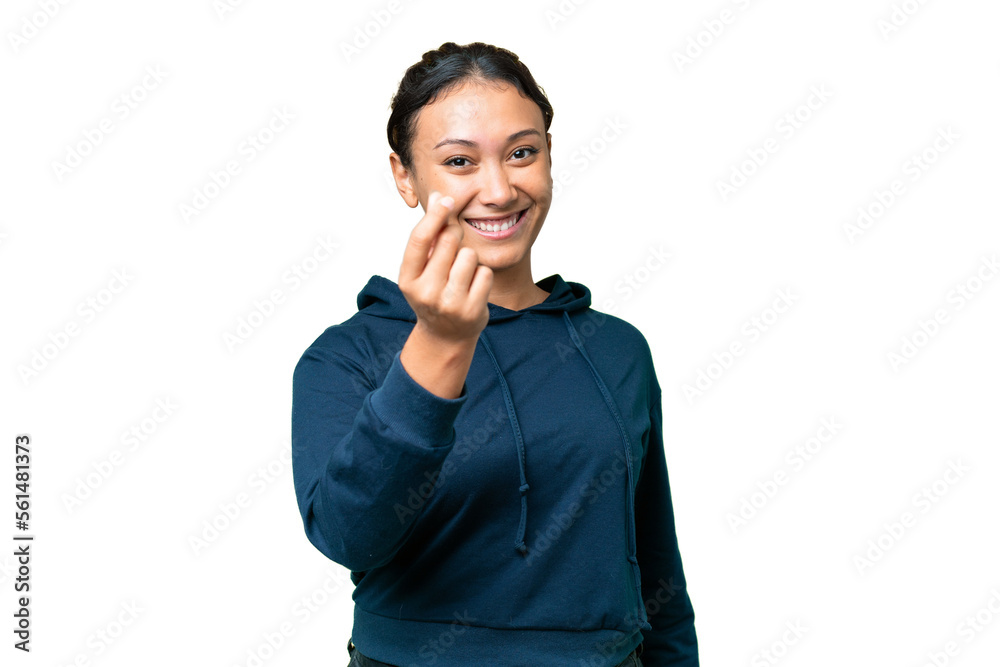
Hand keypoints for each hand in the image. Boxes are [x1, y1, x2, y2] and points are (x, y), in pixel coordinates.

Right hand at [398, 191, 492, 343]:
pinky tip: (472, 288)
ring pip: (469, 255)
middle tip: (452, 250)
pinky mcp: (472, 310)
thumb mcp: (422, 268)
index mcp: (408, 279)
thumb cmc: (433, 292)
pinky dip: (481, 275)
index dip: (434, 215)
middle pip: (449, 241)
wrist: (445, 336)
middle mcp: (426, 292)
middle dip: (455, 236)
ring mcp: (450, 303)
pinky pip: (485, 272)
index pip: (420, 239)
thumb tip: (438, 196)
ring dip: (469, 259)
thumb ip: (430, 236)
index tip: (446, 199)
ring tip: (461, 274)